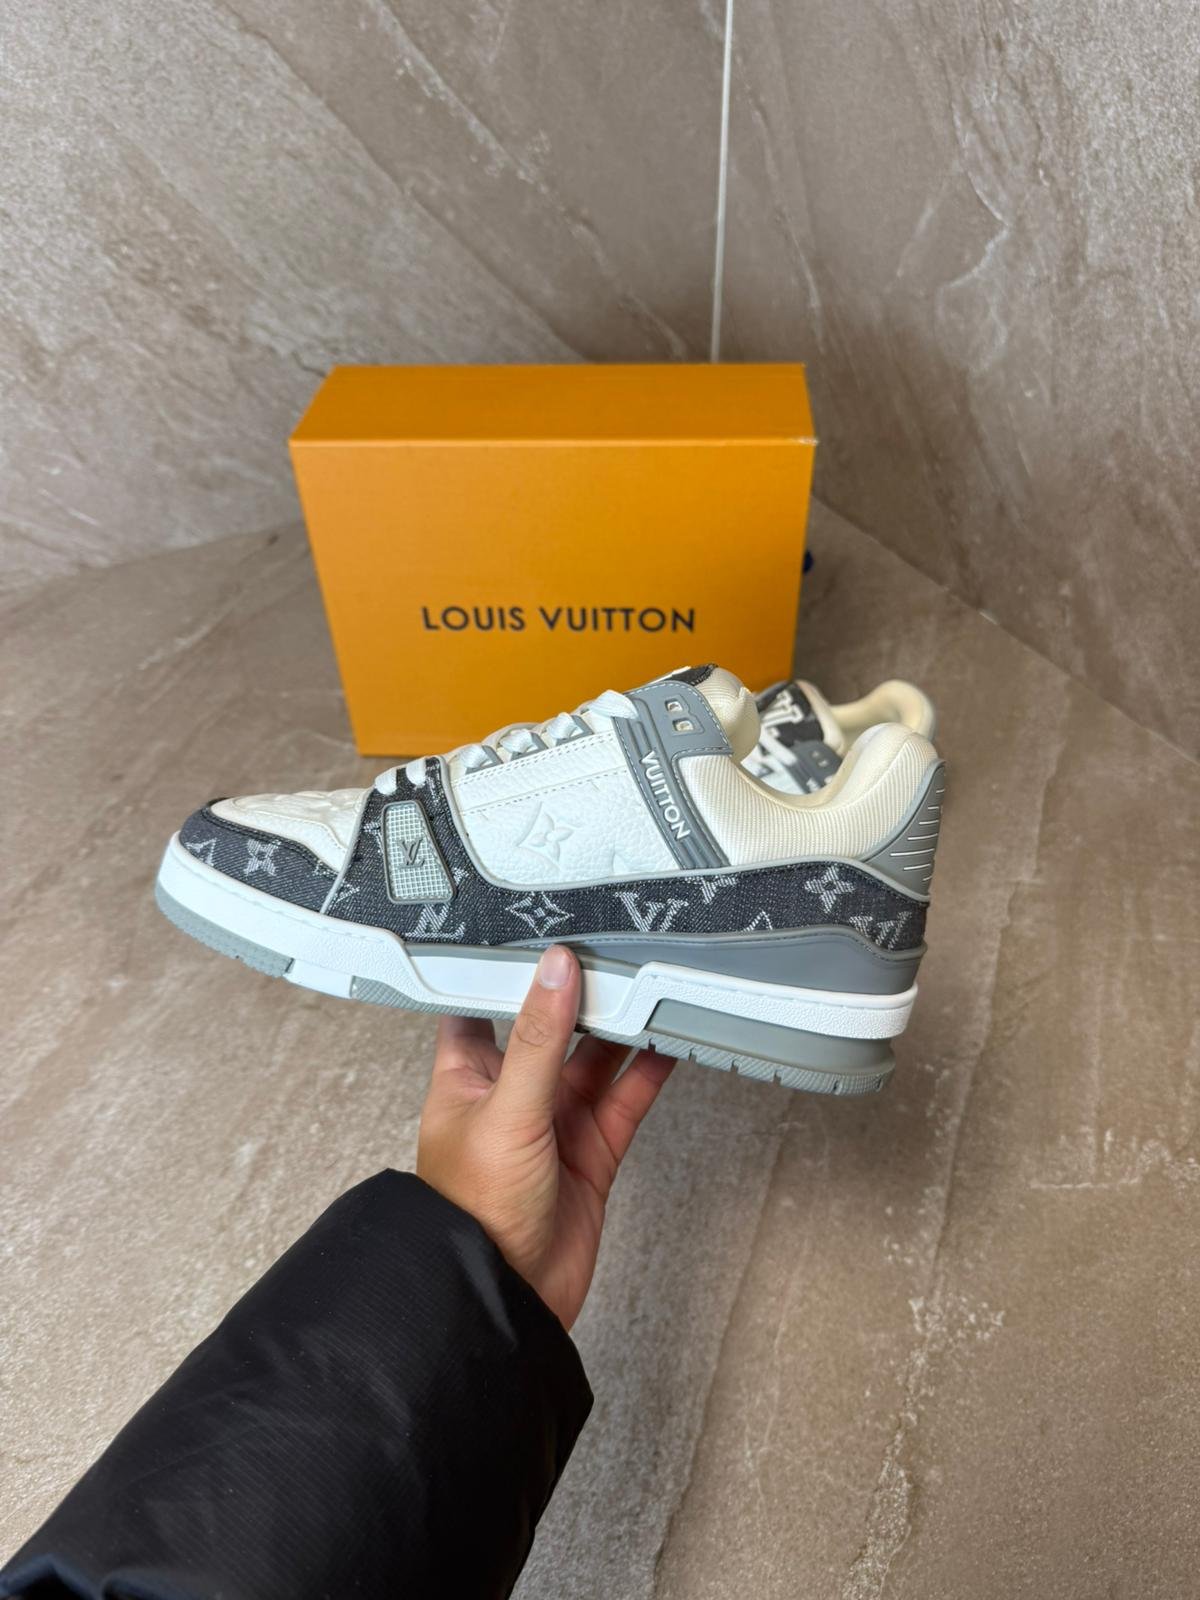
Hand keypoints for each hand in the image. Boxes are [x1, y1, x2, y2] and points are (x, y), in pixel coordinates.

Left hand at [417, 945, 674, 1328]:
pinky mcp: (591, 1150)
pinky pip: (625, 1099)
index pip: (480, 1004)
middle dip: (578, 992)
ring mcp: (553, 1122)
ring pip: (594, 1059)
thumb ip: (539, 1039)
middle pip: (550, 1026)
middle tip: (611, 946)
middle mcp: (510, 1094)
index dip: (503, 968)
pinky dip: (648, 1070)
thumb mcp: (506, 1111)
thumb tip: (557, 970)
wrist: (504, 1298)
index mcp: (466, 1077)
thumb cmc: (471, 1215)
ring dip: (620, 1027)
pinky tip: (669, 1040)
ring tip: (651, 982)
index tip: (534, 928)